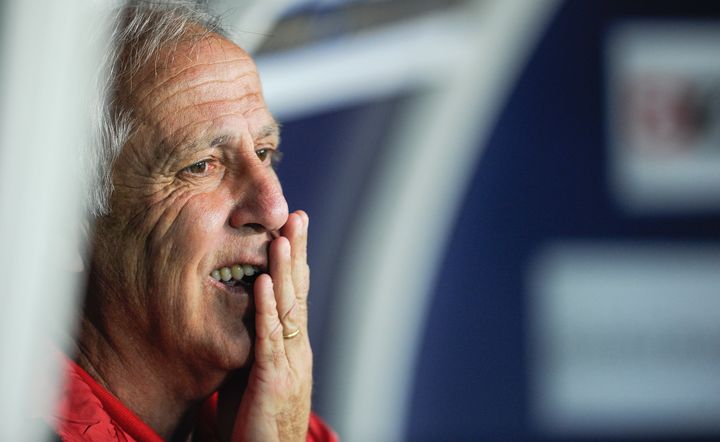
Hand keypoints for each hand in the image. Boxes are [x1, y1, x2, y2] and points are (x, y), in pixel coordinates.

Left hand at [229, 210, 312, 441]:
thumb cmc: (255, 422)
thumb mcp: (255, 376)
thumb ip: (253, 346)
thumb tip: (242, 317)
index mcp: (292, 346)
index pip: (294, 295)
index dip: (295, 262)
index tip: (292, 230)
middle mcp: (296, 348)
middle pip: (297, 292)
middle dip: (298, 254)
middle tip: (298, 217)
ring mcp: (288, 362)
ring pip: (287, 308)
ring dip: (285, 270)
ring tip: (283, 237)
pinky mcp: (273, 379)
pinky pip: (269, 338)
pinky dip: (265, 307)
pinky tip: (261, 281)